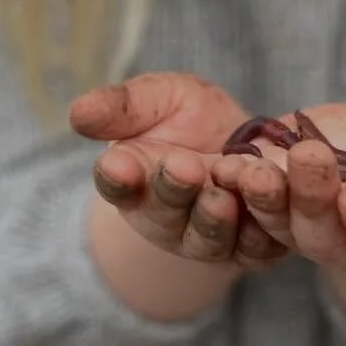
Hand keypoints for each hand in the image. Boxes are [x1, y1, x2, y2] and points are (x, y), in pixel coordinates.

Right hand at [69, 72, 287, 269]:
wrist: (246, 143)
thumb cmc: (189, 117)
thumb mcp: (157, 98)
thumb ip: (124, 106)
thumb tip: (77, 112)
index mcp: (133, 180)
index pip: (116, 182)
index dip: (116, 176)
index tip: (118, 162)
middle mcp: (165, 217)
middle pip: (163, 213)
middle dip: (172, 190)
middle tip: (181, 167)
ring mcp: (208, 238)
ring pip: (208, 237)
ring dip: (214, 219)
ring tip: (220, 196)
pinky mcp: (253, 247)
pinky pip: (257, 247)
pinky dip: (262, 231)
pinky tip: (267, 205)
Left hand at [211, 103, 345, 271]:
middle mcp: (345, 237)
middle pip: (324, 226)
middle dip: (313, 194)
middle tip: (307, 159)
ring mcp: (304, 223)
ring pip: (281, 216)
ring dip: (264, 195)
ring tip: (250, 167)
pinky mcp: (271, 200)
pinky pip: (249, 198)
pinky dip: (235, 183)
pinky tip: (221, 163)